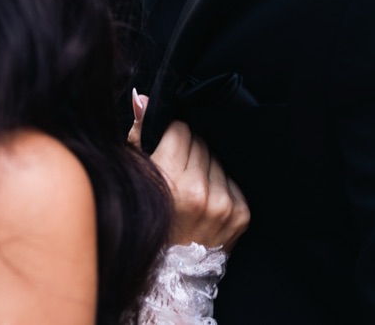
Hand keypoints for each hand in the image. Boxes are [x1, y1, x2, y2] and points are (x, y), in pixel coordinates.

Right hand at [129, 90, 250, 248]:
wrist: (170, 276)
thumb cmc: (146, 223)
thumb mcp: (133, 177)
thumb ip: (137, 134)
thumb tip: (142, 98)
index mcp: (171, 181)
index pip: (180, 129)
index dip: (169, 135)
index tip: (164, 149)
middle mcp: (201, 192)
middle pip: (200, 141)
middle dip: (187, 150)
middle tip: (175, 172)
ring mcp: (224, 204)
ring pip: (216, 158)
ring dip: (203, 166)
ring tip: (189, 189)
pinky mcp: (241, 214)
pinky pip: (231, 178)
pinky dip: (218, 184)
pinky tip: (204, 200)